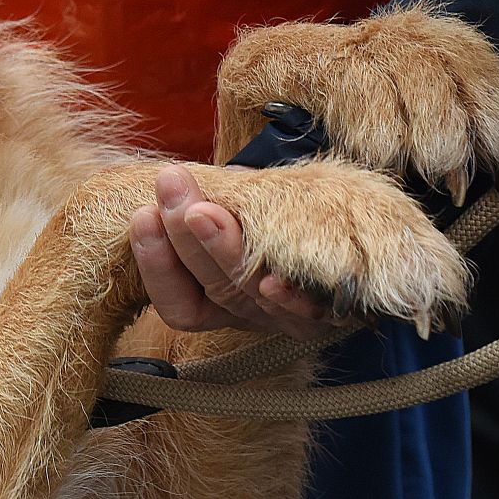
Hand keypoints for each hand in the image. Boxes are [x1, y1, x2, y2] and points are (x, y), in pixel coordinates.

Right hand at [130, 165, 332, 339]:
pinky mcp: (337, 311)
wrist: (356, 218)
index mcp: (225, 300)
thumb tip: (161, 180)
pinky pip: (312, 314)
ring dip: (223, 251)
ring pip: (251, 296)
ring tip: (203, 211)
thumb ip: (205, 202)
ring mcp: (295, 317)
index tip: (142, 214)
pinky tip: (274, 280)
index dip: (157, 265)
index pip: (180, 304)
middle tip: (171, 186)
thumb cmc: (289, 210)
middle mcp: (257, 315)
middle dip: (185, 237)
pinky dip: (290, 299)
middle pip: (214, 289)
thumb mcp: (240, 205)